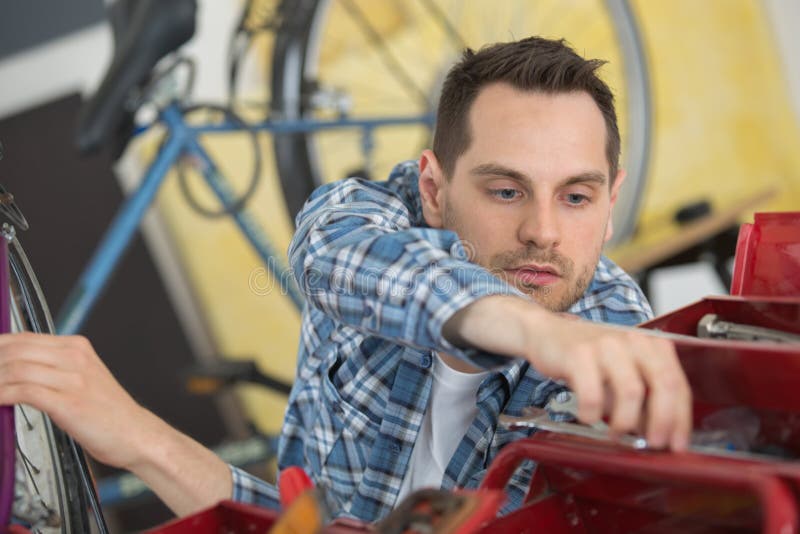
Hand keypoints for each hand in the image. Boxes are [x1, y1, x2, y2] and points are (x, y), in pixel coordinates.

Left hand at [0, 332, 155, 468]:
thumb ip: (53, 368)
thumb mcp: (83, 378)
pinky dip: (2, 395)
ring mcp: (73, 378)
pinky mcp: (69, 402)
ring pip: (16, 368)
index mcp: (77, 347)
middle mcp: (75, 357)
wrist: (136, 434)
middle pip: (15, 349)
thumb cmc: (109, 412)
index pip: (23, 338)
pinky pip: (24, 391)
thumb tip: (15, 369)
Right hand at [443, 296, 691, 450]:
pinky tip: (588, 417)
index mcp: (650, 345)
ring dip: (626, 422)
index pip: (678, 384)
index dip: (681, 420)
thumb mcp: (623, 369)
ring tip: (617, 433)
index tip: (677, 444)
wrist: (547, 332)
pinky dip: (592, 414)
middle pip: (663, 385)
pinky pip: (592, 394)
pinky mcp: (579, 354)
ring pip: (631, 391)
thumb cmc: (588, 355)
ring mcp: (606, 345)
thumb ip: (643, 395)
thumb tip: (657, 432)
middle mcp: (633, 341)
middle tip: (654, 444)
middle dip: (662, 422)